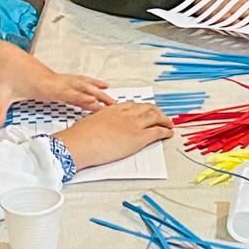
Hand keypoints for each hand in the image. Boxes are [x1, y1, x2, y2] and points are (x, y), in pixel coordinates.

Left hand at [0, 38, 112, 127]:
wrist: (2, 56)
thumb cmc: (3, 75)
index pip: (65, 93)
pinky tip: (102, 85)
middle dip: (97, 96)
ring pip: (82, 82)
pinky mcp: (57, 77)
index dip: (80, 98)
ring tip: (113, 99)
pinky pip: (79, 80)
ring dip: (98, 90)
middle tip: (113, 105)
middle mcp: (53, 81)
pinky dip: (92, 83)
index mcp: (42, 86)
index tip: (93, 103)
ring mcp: (57, 78)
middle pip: (80, 88)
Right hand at [53, 101, 173, 168]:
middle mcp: (126, 114)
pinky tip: (169, 133)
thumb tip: (96, 127)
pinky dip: (165, 131)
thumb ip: (98, 122)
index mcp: (113, 109)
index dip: (142, 108)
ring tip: (169, 124)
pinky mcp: (139, 137)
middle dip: (156, 112)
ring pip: (156, 117)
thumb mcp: (89, 122)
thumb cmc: (80, 136)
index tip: (145, 110)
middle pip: (147, 108)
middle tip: (160, 116)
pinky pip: (158, 132)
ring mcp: (134, 124)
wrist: (80, 143)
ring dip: (164, 120)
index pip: (133, 105)